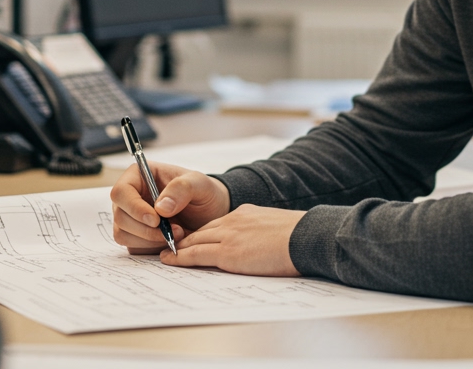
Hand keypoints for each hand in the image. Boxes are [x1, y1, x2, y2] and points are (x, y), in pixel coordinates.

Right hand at [110, 161, 231, 253]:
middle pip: (120, 216)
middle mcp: (129, 197)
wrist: (209, 214)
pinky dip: (152, 248)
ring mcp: (130, 217)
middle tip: (176, 230)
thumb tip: (160, 207)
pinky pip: (133, 247)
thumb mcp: (200, 184)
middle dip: (146, 229)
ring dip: (150, 240)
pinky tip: (170, 241)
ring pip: (123, 234)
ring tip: (178, 234)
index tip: (156, 220)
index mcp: (139, 176)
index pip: (121, 192)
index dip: (134, 207)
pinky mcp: (135, 236)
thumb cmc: (203, 193)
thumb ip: (182, 189)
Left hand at [162, 204, 304, 276]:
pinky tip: (169, 259)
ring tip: (165, 253)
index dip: (203, 232)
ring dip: (178, 247)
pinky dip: (180, 257)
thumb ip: (262, 231)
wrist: (307, 237)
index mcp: (246, 213)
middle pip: (202, 230)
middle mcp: (234, 220)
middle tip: (169, 244)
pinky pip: (197, 255)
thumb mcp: (278, 226)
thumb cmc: (301, 236)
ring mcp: (230, 236)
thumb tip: (262, 243)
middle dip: (185, 238)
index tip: (192, 237)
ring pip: (195, 240)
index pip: (218, 223)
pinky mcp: (228, 253)